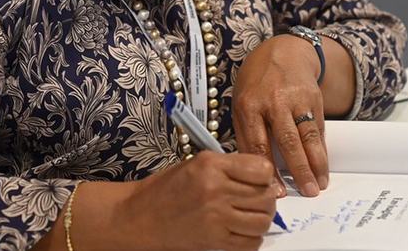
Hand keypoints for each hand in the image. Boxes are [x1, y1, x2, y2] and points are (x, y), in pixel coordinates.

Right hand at [118, 152, 278, 250]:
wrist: (140, 217)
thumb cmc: (167, 189)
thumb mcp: (197, 164)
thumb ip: (230, 166)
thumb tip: (263, 177)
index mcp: (211, 165)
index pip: (262, 169)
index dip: (265, 175)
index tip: (259, 179)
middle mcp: (215, 190)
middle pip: (265, 196)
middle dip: (267, 198)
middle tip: (258, 199)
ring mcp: (216, 217)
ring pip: (262, 221)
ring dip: (262, 219)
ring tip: (251, 215)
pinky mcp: (214, 241)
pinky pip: (250, 243)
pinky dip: (252, 238)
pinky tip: (241, 230)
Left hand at [233, 35, 327, 197]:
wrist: (282, 52)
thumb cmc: (256, 83)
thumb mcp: (241, 104)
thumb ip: (247, 134)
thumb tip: (254, 169)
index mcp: (249, 106)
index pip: (258, 144)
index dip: (269, 171)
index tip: (276, 191)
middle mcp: (274, 102)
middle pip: (287, 142)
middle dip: (299, 170)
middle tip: (306, 193)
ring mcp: (296, 99)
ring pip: (308, 136)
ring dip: (316, 163)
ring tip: (320, 184)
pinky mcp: (314, 99)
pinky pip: (318, 129)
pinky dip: (321, 149)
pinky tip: (323, 166)